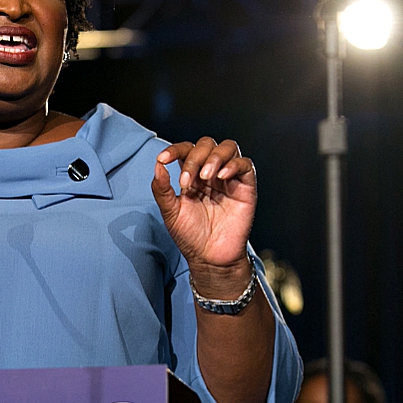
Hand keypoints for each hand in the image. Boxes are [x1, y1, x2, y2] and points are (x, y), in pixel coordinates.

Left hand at [152, 138, 256, 290]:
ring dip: (214, 157)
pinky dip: (233, 165)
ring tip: (206, 177)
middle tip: (186, 181)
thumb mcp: (170, 213)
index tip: (163, 159)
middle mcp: (211, 173)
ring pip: (228, 148)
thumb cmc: (191, 236)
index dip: (174, 150)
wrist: (210, 258)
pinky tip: (221, 177)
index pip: (186, 150)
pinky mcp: (246, 187)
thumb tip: (157, 165)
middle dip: (194, 157)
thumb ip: (162, 189)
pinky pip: (246, 164)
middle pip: (206, 144)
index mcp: (192, 175)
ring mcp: (229, 179)